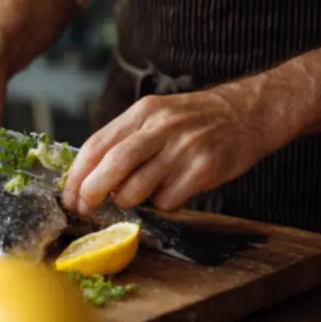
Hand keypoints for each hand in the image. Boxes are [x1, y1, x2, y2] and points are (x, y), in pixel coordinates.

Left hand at [61, 83, 292, 214]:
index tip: (69, 196)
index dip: (78, 174)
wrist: (250, 112)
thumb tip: (90, 175)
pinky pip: (169, 200)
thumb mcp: (157, 116)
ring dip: (128, 201)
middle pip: (113, 164)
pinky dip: (162, 205)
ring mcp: (184, 147)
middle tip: (84, 209)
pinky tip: (171, 194)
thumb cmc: (195, 121)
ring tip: (136, 197)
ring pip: (138, 188)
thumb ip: (126, 139)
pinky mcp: (206, 168)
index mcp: (143, 112)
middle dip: (91, 192)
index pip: (97, 144)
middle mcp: (162, 126)